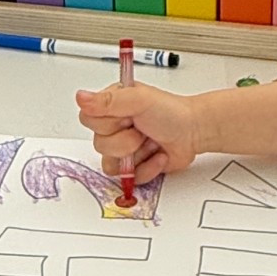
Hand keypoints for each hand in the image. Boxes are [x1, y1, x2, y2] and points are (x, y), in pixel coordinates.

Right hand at [76, 80, 199, 182]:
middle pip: (99, 144)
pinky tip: (157, 155)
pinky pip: (128, 178)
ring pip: (110, 164)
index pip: (88, 119)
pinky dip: (147, 168)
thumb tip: (81, 97)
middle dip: (126, 140)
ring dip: (136, 154)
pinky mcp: (133, 166)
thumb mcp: (139, 100)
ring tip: (150, 142)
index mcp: (111, 106)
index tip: (126, 117)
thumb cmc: (172, 112)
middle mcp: (114, 126)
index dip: (107, 123)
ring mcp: (123, 147)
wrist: (195, 132)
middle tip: (142, 130)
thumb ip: (108, 101)